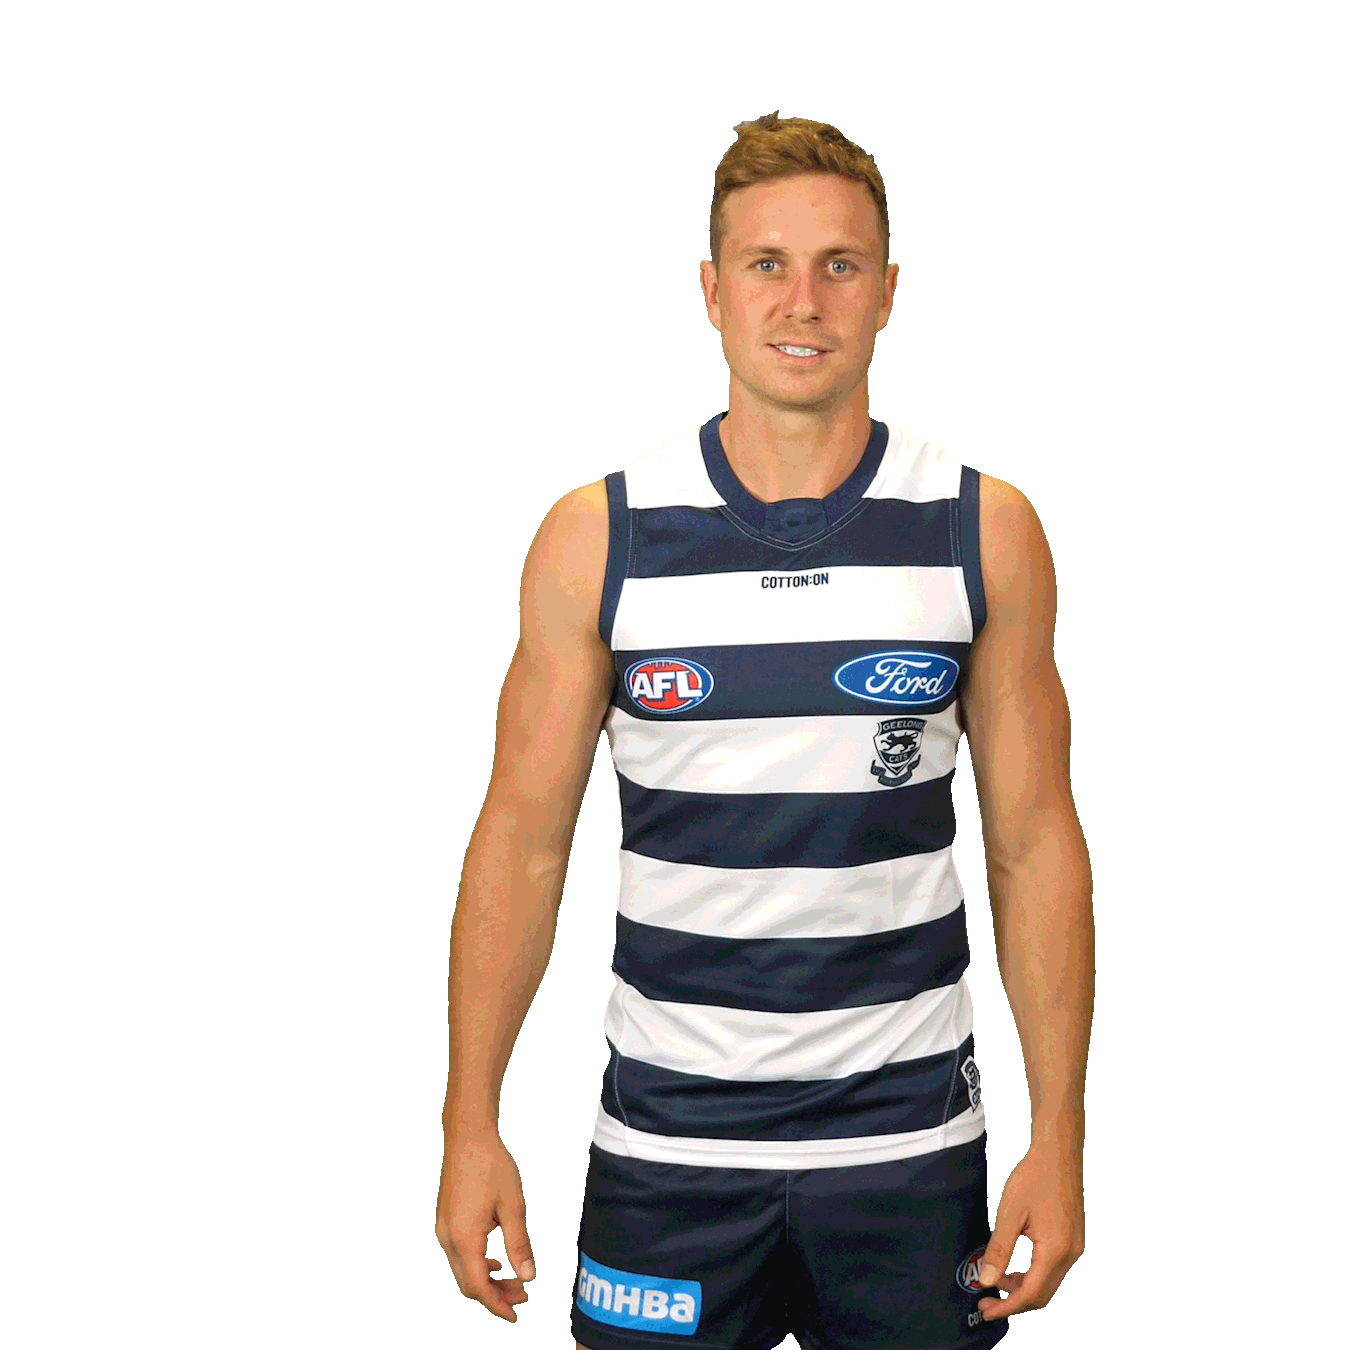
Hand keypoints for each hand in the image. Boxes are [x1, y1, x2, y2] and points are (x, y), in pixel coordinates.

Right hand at [436, 1127, 536, 1323]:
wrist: (468, 1136)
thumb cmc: (492, 1166)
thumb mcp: (513, 1205)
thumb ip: (519, 1244)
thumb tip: (528, 1277)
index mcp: (464, 1238)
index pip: (478, 1286)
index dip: (496, 1305)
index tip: (515, 1315)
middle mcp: (447, 1239)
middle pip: (468, 1283)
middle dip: (494, 1295)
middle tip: (522, 1297)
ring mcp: (443, 1230)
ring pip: (462, 1270)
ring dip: (487, 1281)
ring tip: (514, 1282)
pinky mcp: (445, 1221)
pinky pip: (459, 1255)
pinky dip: (478, 1265)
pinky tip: (496, 1262)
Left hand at [976, 1138, 1084, 1319]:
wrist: (1058, 1154)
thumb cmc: (1033, 1178)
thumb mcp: (1010, 1213)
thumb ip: (999, 1249)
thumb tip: (986, 1281)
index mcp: (1056, 1251)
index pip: (1032, 1294)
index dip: (1008, 1306)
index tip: (986, 1310)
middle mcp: (1071, 1256)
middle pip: (1043, 1295)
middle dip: (1014, 1302)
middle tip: (987, 1303)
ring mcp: (1075, 1249)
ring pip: (1049, 1284)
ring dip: (1023, 1288)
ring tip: (996, 1281)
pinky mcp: (1074, 1241)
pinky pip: (1053, 1270)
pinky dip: (1033, 1275)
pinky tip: (1014, 1268)